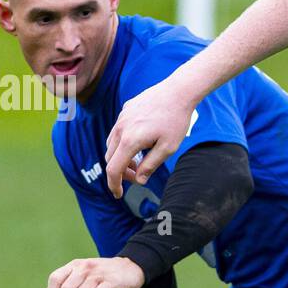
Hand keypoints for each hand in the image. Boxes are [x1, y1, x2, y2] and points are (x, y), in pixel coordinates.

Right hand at [105, 76, 196, 198]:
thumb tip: (139, 180)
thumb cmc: (176, 120)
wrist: (178, 91)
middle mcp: (120, 129)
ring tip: (139, 161)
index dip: (114, 185)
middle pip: (110, 158)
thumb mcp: (168, 148)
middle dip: (121, 172)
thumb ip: (150, 165)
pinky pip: (118, 131)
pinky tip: (141, 142)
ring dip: (121, 157)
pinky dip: (123, 143)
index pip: (113, 169)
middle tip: (138, 176)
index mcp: (130, 141)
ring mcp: (121, 118)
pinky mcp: (125, 110)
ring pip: (112, 144)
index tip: (119, 195)